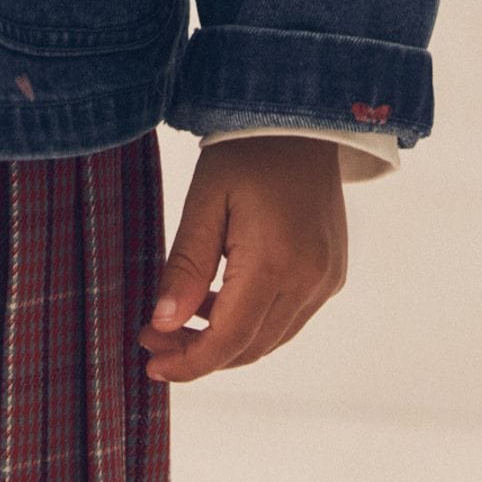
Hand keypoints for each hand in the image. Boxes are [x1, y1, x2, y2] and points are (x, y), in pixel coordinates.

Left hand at [138, 136, 348, 382]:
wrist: (302, 120)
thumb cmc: (247, 151)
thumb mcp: (205, 200)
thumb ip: (184, 265)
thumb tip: (163, 324)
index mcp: (277, 262)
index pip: (228, 340)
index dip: (188, 361)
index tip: (150, 362)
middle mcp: (310, 280)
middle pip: (249, 347)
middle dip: (199, 354)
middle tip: (153, 340)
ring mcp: (326, 280)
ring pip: (269, 339)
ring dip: (224, 341)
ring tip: (178, 321)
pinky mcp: (331, 274)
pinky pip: (288, 319)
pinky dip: (250, 322)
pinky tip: (215, 301)